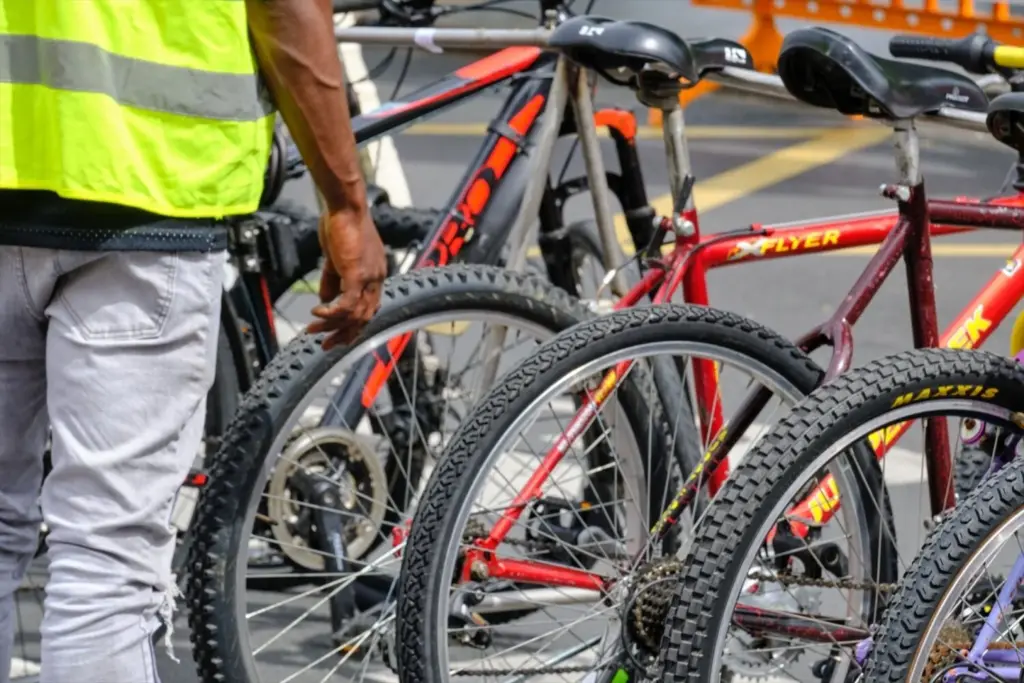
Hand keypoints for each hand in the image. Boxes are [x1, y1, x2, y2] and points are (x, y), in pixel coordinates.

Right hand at [307, 207, 386, 348]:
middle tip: (326, 345)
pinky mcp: (357, 274)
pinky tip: (317, 313)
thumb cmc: (341, 225)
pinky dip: (332, 313)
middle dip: (343, 335)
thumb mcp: (335, 258)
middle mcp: (377, 279)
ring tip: (314, 331)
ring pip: (355, 315)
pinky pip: (347, 303)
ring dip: (333, 326)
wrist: (345, 206)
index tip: (337, 335)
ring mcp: (369, 277)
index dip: (353, 325)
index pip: (369, 308)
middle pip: (364, 318)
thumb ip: (332, 280)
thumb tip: (325, 299)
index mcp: (375, 275)